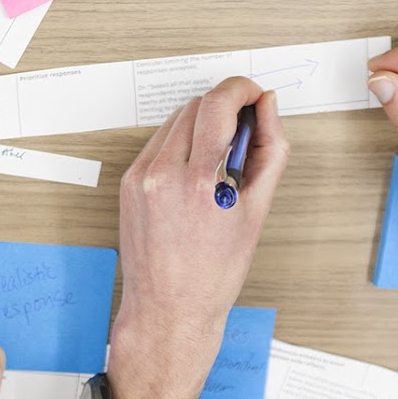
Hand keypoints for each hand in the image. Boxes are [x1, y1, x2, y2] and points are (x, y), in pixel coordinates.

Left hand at [108, 78, 289, 398]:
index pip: (218, 103)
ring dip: (202, 125)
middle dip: (225, 108)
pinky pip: (158, 143)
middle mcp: (161, 174)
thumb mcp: (256, 211)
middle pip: (196, 105)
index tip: (256, 96)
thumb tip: (269, 107)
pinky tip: (196, 173)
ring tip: (220, 161)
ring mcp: (139, 177)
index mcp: (196, 181)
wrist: (168, 308)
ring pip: (175, 120)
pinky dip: (181, 145)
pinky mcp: (128, 183)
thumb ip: (270, 150)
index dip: (243, 90)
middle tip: (246, 132)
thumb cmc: (214, 273)